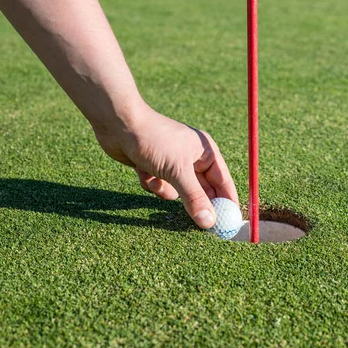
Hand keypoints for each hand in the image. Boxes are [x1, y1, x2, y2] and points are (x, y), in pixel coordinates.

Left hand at [92, 102, 238, 228]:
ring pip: (178, 193)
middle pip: (202, 190)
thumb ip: (195, 198)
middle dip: (195, 202)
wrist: (118, 124)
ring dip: (166, 190)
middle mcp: (192, 158)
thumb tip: (209, 222)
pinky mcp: (156, 169)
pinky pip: (161, 188)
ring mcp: (173, 164)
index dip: (227, 202)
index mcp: (205, 152)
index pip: (223, 182)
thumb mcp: (177, 171)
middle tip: (198, 223)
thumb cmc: (153, 139)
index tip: (230, 223)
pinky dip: (152, 184)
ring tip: (156, 179)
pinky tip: (142, 171)